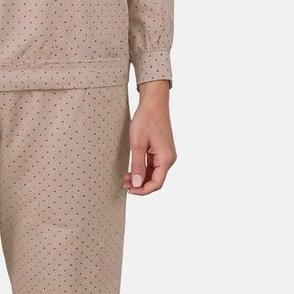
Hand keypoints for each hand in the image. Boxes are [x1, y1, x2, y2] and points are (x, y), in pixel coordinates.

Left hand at [123, 80, 176, 194]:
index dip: (143, 190)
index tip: (129, 190)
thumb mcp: (137, 144)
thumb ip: (137, 166)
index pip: (157, 183)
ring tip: (126, 178)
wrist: (153, 103)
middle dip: (140, 185)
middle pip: (156, 180)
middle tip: (124, 184)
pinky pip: (153, 166)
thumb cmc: (146, 120)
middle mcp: (169, 158)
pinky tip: (132, 170)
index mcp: (166, 158)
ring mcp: (165, 155)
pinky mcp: (161, 151)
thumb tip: (137, 184)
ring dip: (141, 178)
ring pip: (154, 174)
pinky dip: (143, 170)